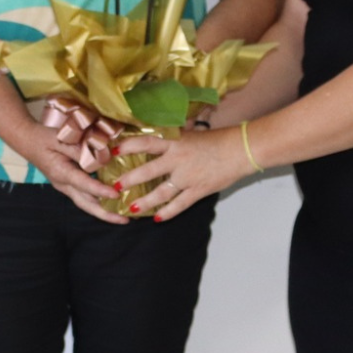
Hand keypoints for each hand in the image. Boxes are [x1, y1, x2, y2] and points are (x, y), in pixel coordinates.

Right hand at [20, 103, 126, 224]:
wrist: (25, 140)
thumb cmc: (42, 138)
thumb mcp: (60, 139)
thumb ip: (79, 150)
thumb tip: (100, 158)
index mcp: (61, 173)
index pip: (84, 185)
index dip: (101, 190)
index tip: (116, 194)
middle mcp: (63, 184)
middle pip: (86, 204)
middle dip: (106, 214)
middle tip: (125, 220)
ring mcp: (65, 186)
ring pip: (86, 203)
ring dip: (104, 211)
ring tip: (122, 216)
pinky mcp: (68, 184)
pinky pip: (85, 196)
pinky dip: (98, 201)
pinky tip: (111, 201)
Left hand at [113, 126, 256, 221]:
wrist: (241, 150)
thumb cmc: (217, 140)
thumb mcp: (190, 134)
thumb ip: (173, 139)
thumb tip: (156, 137)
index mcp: (175, 142)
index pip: (145, 143)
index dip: (127, 146)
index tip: (112, 151)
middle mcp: (178, 160)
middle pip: (148, 171)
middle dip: (129, 180)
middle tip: (114, 187)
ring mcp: (188, 177)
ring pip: (161, 192)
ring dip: (145, 201)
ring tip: (131, 207)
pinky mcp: (199, 190)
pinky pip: (180, 204)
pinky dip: (168, 212)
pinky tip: (157, 218)